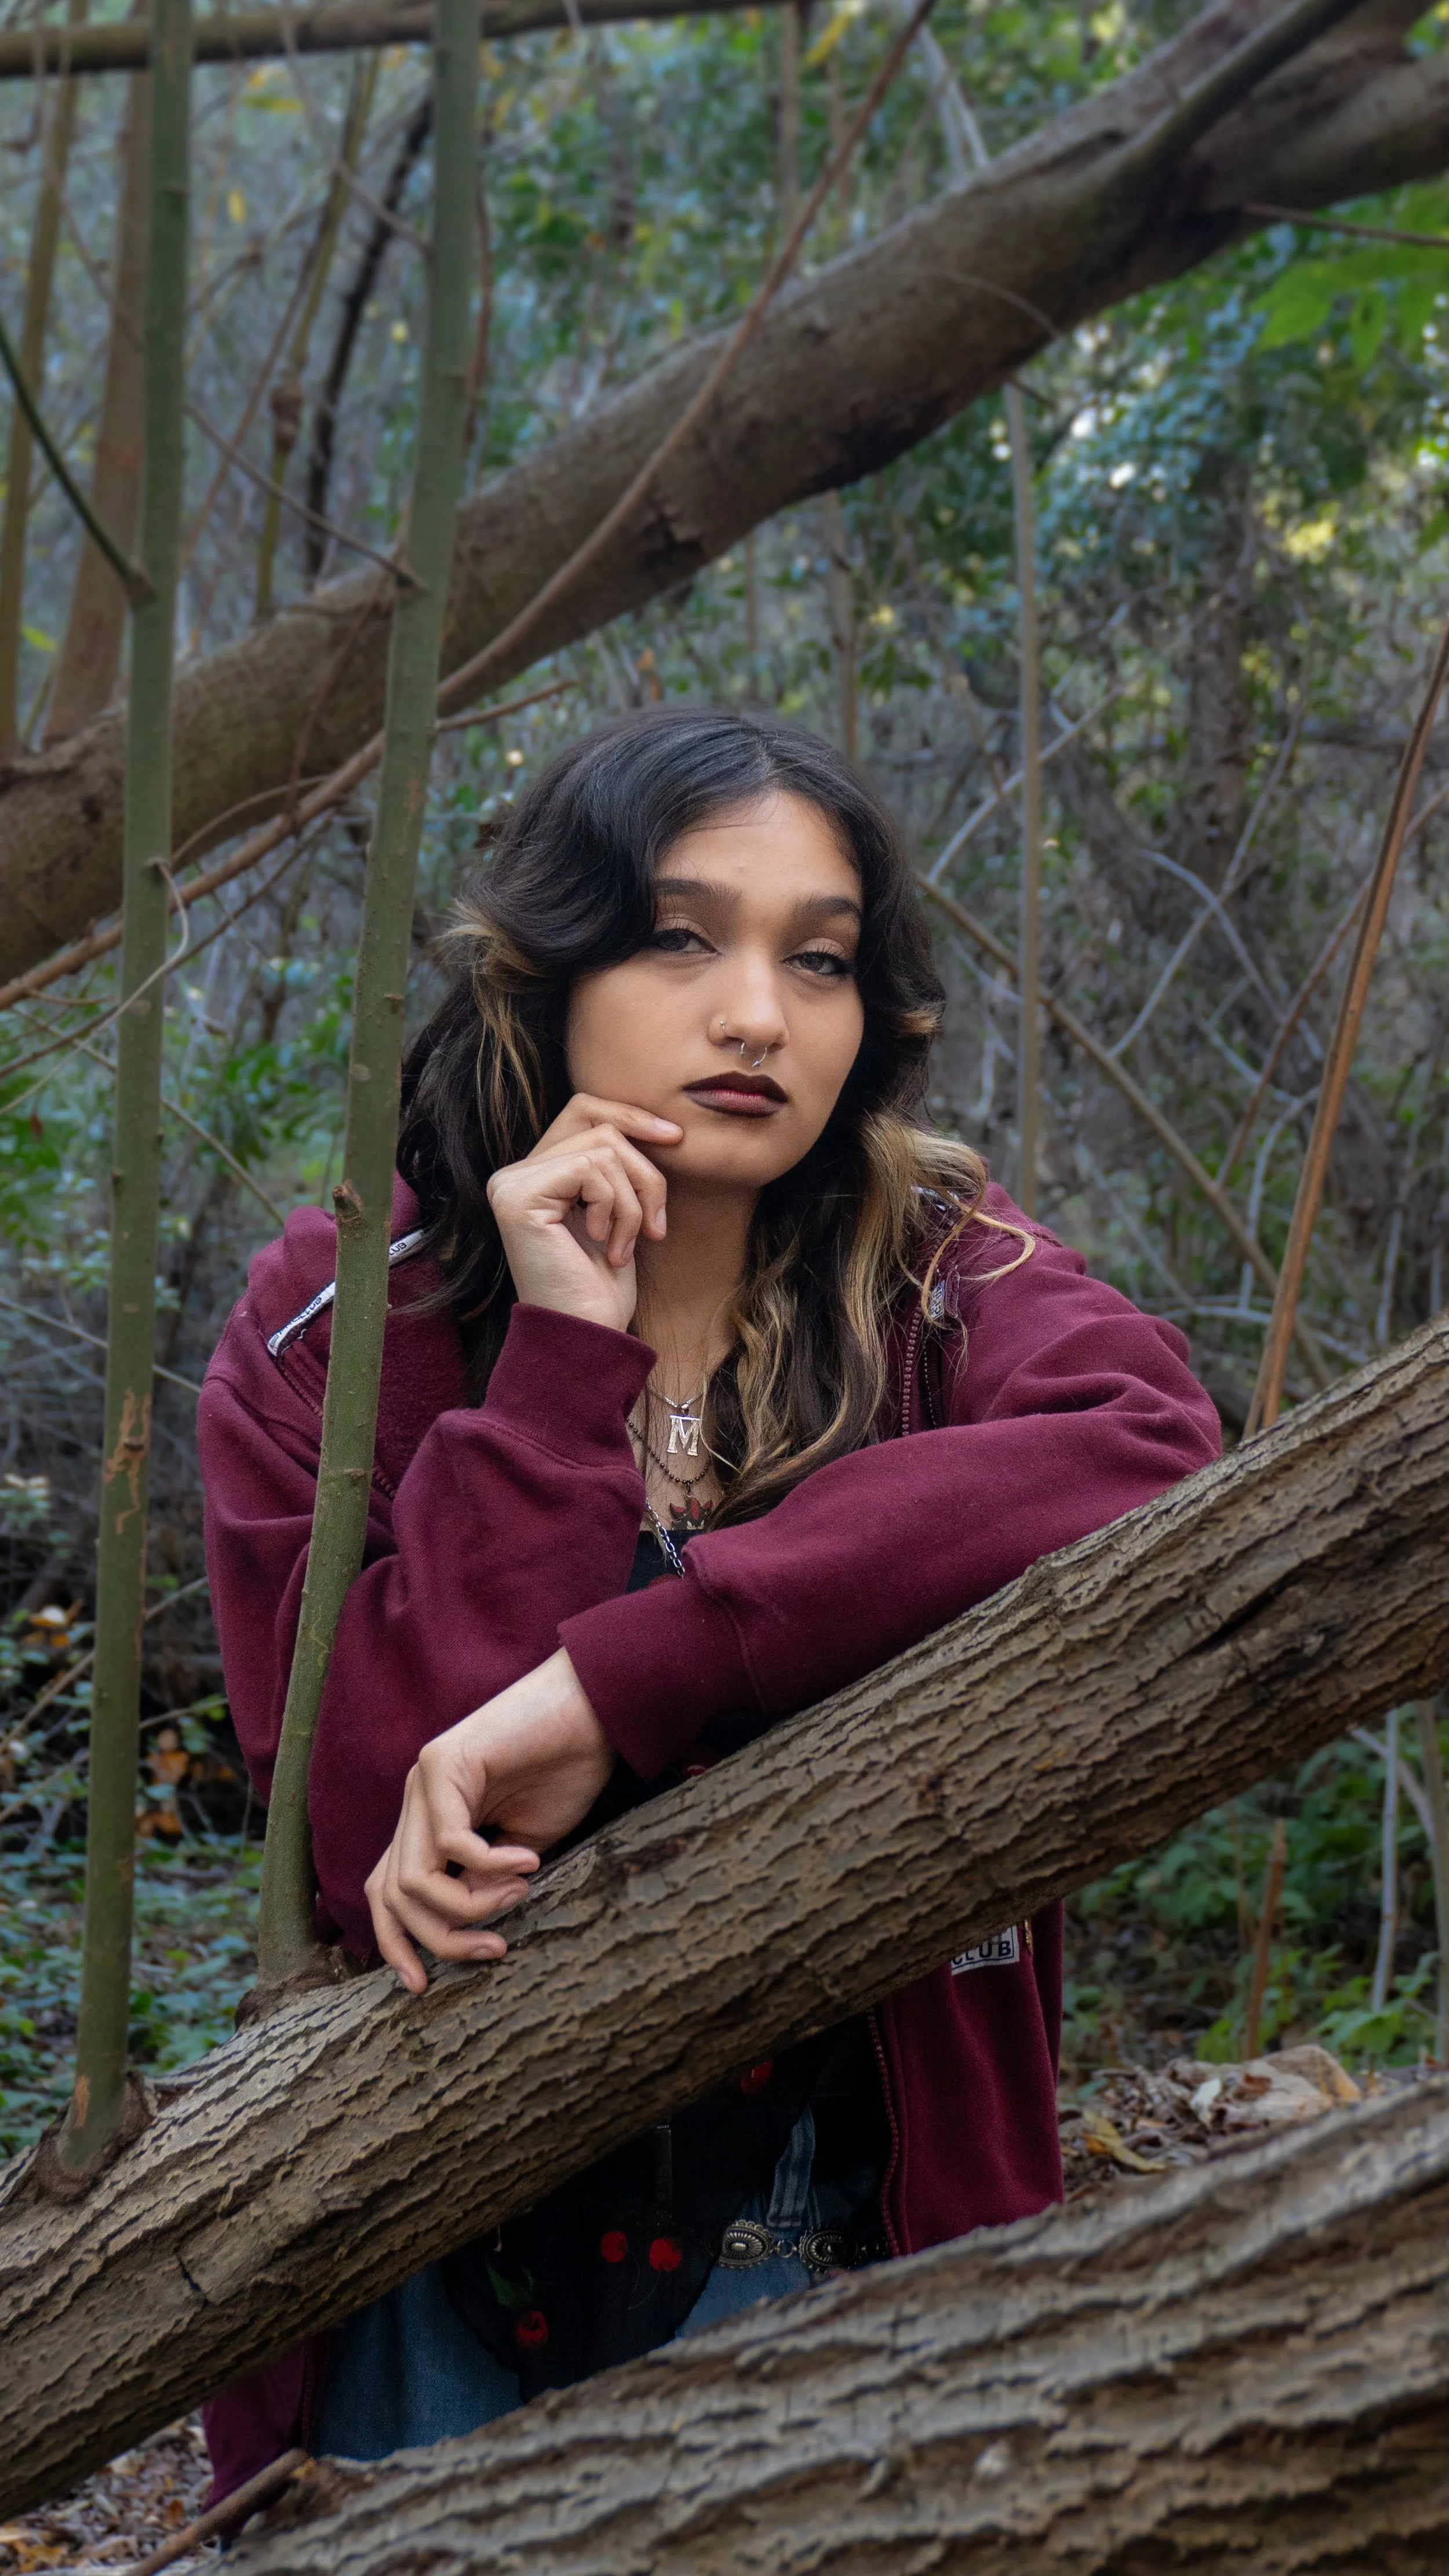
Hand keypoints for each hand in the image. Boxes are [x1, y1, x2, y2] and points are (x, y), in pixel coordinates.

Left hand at [365, 1649, 615, 1993]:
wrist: (594, 1706)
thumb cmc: (568, 1771)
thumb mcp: (522, 1849)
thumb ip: (486, 1885)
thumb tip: (464, 1929)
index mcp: (429, 1823)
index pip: (385, 1893)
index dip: (395, 1945)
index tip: (425, 1987)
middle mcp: (415, 1802)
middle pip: (392, 1895)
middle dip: (440, 1939)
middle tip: (494, 1947)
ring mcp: (424, 1780)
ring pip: (413, 1879)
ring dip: (469, 1905)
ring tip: (520, 1894)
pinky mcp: (445, 1761)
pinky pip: (451, 1840)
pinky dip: (490, 1864)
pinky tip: (530, 1860)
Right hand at [486, 1094, 682, 1333]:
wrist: (587, 1334)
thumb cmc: (602, 1285)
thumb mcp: (617, 1212)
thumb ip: (616, 1166)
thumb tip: (653, 1123)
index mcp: (534, 1174)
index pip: (584, 1111)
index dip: (631, 1116)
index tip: (675, 1139)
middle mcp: (513, 1175)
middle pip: (599, 1127)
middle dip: (644, 1172)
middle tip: (656, 1224)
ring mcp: (511, 1184)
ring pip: (603, 1148)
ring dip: (633, 1201)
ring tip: (627, 1244)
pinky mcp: (518, 1197)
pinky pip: (592, 1168)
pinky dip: (616, 1207)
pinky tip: (607, 1245)